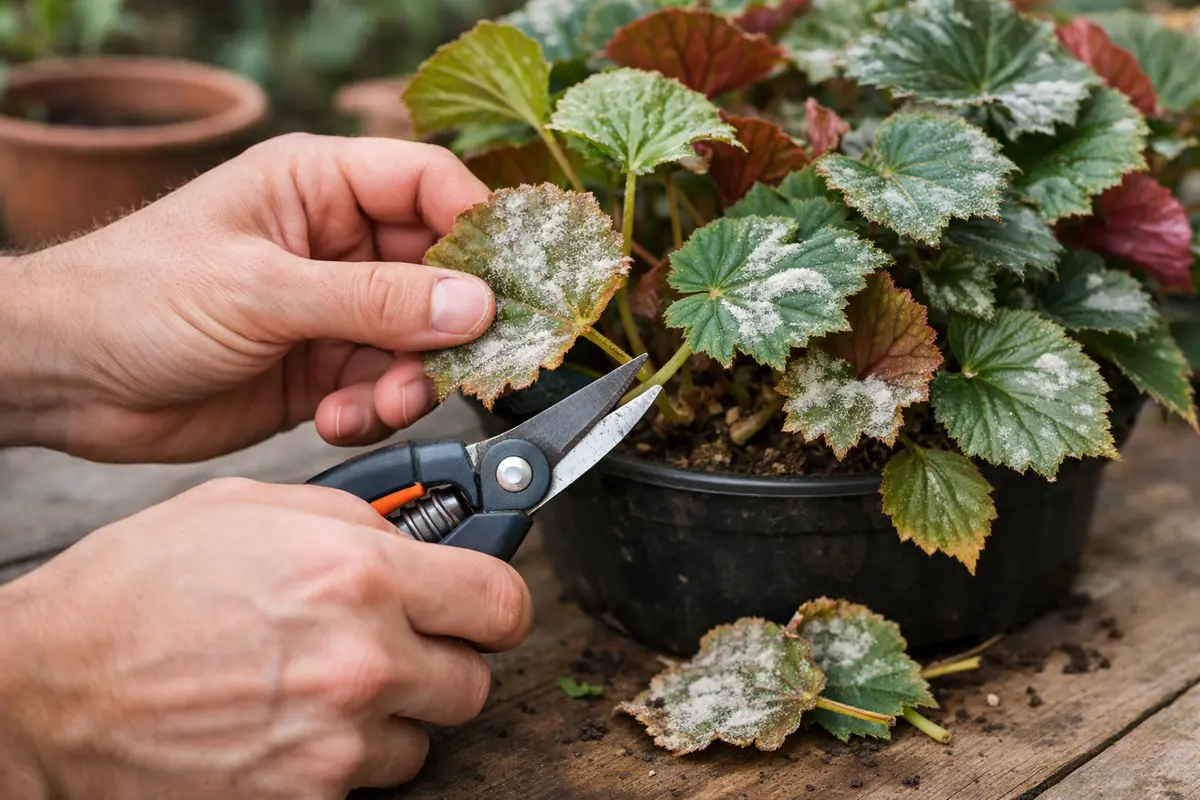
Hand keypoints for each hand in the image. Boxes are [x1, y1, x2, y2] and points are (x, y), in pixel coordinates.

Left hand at [0, 134, 494, 461]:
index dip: (477, 228)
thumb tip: (473, 303)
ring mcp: (332, 309)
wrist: (64, 379)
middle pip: (440, 272)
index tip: (507, 283)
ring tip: (378, 402)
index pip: (430, 186)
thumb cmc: (134, 297)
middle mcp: (337, 244)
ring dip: (411, 379)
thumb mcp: (262, 290)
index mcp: (320, 186)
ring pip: (419, 341)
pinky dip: (373, 410)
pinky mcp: (322, 369)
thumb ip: (375, 301)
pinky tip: (335, 418)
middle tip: (458, 366)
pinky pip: (382, 387)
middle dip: (450, 325)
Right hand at [0, 479, 532, 798]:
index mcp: (358, 576)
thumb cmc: (137, 590)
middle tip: (397, 642)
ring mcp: (333, 744)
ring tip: (324, 683)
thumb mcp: (255, 509)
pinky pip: (363, 781)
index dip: (496, 601)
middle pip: (474, 680)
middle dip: (443, 659)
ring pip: (422, 737)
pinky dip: (342, 758)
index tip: (482, 605)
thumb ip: (359, 522)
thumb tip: (424, 538)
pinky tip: (288, 721)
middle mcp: (360, 663)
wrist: (46, 689)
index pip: (502, 601)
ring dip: (391, 714)